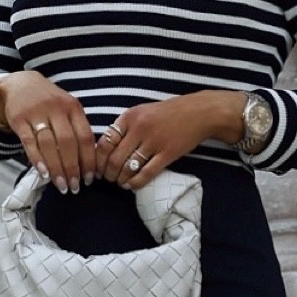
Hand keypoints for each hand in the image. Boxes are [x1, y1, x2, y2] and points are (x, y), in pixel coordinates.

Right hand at [0, 71, 97, 192]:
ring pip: (49, 144)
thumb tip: (89, 163)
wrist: (19, 84)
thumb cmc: (49, 102)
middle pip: (68, 143)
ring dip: (56, 168)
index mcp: (73, 107)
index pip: (85, 136)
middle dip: (73, 168)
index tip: (90, 179)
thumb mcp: (67, 109)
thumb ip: (77, 129)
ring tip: (61, 186)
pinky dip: (37, 159)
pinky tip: (44, 174)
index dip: (89, 160)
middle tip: (75, 187)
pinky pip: (29, 142)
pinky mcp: (19, 118)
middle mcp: (57, 108)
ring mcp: (37, 112)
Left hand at [94, 91, 245, 185]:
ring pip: (128, 168)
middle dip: (108, 174)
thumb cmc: (169, 113)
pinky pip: (146, 174)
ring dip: (120, 179)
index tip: (98, 168)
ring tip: (120, 182)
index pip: (104, 142)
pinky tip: (132, 185)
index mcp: (129, 116)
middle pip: (114, 159)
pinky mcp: (167, 154)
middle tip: (108, 179)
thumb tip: (105, 149)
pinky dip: (135, 183)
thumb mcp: (142, 111)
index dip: (98, 160)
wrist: (199, 112)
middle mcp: (139, 128)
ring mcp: (154, 142)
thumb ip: (124, 127)